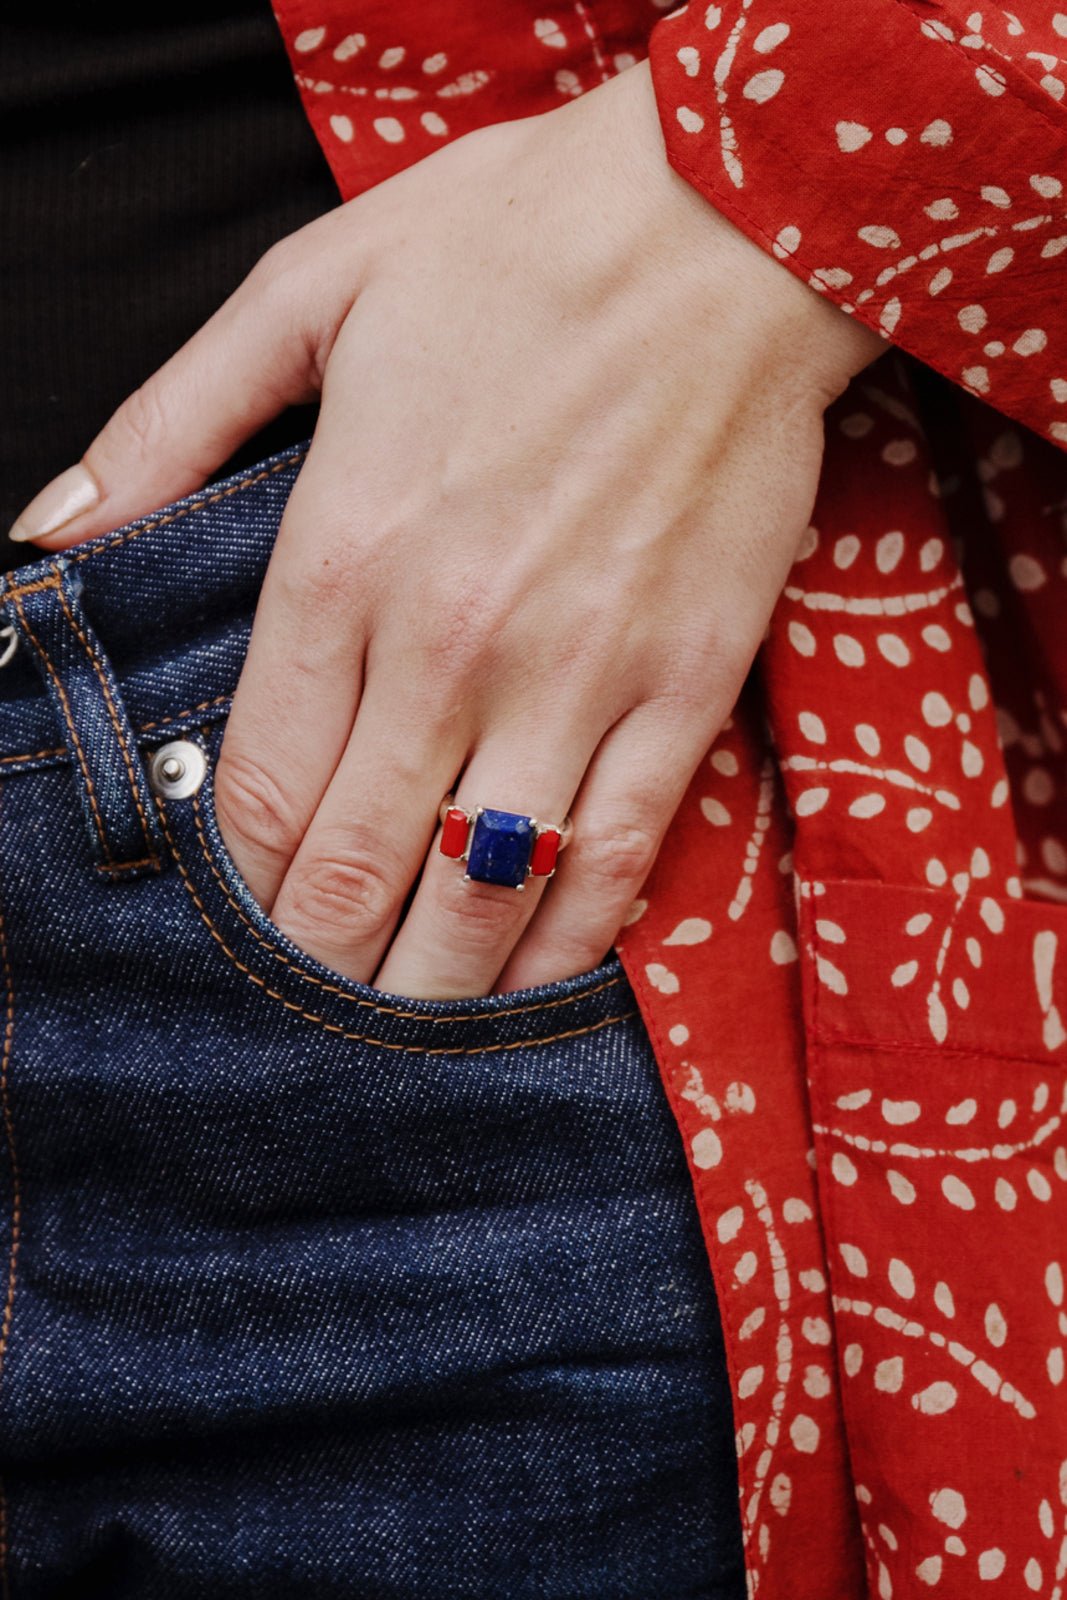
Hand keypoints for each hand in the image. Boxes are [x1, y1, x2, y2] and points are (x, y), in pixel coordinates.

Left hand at [11, 61, 883, 998]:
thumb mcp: (308, 292)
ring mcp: (580, 676)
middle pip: (361, 872)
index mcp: (344, 556)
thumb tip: (52, 534)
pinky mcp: (687, 685)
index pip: (267, 792)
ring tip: (398, 1045)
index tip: (239, 936)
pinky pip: (620, 856)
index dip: (242, 892)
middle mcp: (453, 643)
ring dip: (432, 991)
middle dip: (321, 972)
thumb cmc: (514, 244)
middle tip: (303, 1029)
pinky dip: (567, 942)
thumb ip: (170, 427)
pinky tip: (529, 984)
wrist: (727, 221)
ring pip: (485, 893)